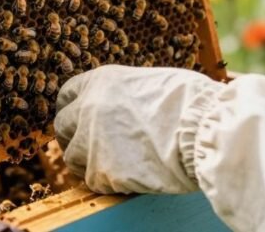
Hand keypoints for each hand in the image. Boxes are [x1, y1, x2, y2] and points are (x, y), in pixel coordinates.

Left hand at [54, 65, 222, 194]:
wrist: (202, 129)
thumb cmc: (189, 102)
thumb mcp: (150, 81)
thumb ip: (125, 93)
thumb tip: (125, 105)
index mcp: (100, 81)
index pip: (66, 95)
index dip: (73, 110)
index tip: (79, 121)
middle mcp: (88, 107)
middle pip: (62, 127)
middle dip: (73, 138)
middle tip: (92, 148)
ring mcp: (91, 140)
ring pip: (73, 157)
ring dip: (88, 163)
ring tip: (114, 165)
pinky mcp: (102, 171)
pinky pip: (93, 181)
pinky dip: (107, 182)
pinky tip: (127, 177)